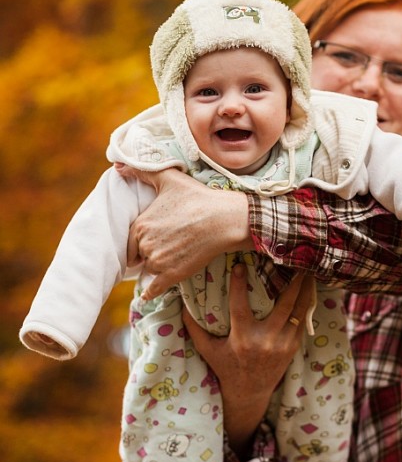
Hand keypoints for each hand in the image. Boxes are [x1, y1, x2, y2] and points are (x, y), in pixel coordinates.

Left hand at [125, 167, 251, 298]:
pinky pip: (153, 289)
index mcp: (140, 225)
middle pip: (140, 255)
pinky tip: (146, 297)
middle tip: (169, 243)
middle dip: (150, 251)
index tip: (154, 236)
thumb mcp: (169, 178)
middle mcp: (146, 246)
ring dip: (157, 266)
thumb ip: (141, 172)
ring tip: (175, 254)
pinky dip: (149, 293)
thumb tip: (117, 165)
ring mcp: (159, 262)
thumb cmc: (198, 197)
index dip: (141, 239)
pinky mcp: (173, 275)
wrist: (224, 219)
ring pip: (150, 269)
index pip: (131, 239)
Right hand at [182, 263, 314, 457]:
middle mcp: (265, 340)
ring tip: (308, 267)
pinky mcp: (293, 346)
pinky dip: (306, 303)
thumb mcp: (207, 349)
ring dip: (305, 287)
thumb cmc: (225, 367)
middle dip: (291, 279)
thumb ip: (194, 327)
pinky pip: (303, 320)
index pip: (240, 304)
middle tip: (293, 258)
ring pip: (298, 309)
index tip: (240, 264)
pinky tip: (309, 287)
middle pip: (284, 302)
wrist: (249, 393)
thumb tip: (181, 301)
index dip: (239, 283)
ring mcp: (283, 343)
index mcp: (242, 338)